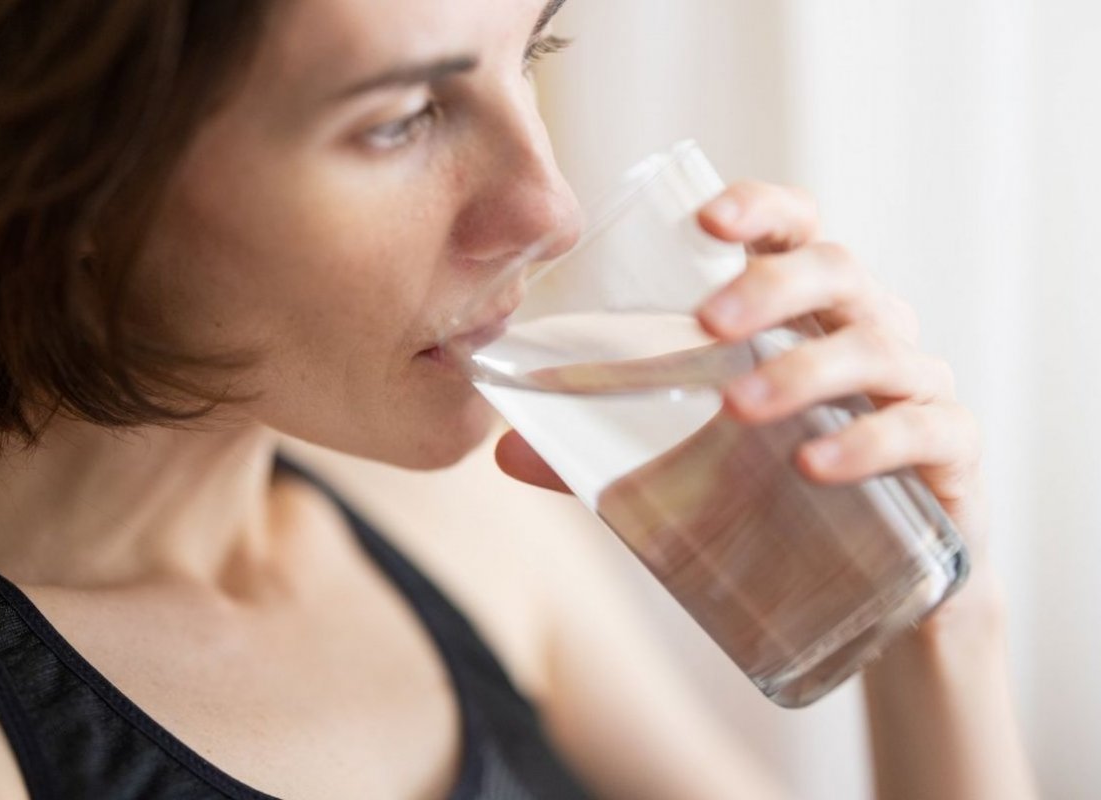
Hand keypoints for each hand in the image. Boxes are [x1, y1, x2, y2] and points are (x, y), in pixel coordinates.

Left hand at [496, 180, 995, 627]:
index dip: (759, 210)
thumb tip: (503, 452)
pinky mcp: (950, 454)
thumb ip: (602, 454)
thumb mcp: (687, 468)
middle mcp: (866, 331)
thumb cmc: (775, 497)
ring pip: (877, 346)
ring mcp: (915, 387)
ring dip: (806, 370)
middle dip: (773, 287)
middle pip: (838, 271)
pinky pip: (925, 430)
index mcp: (803, 314)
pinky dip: (871, 442)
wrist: (874, 588)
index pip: (793, 232)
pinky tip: (815, 467)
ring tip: (739, 410)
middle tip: (709, 325)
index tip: (706, 221)